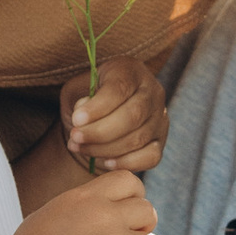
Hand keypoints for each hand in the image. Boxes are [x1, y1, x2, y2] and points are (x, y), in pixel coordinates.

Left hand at [64, 54, 166, 176]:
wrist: (101, 116)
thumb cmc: (88, 99)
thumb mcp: (77, 89)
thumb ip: (78, 97)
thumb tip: (84, 114)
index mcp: (131, 71)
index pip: (120, 89)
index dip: (98, 107)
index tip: (76, 120)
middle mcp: (152, 92)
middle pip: (133, 116)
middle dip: (100, 131)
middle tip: (75, 137)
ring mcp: (160, 118)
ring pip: (138, 138)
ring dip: (105, 149)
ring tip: (79, 147)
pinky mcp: (160, 141)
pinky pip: (150, 157)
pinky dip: (126, 163)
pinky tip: (105, 162)